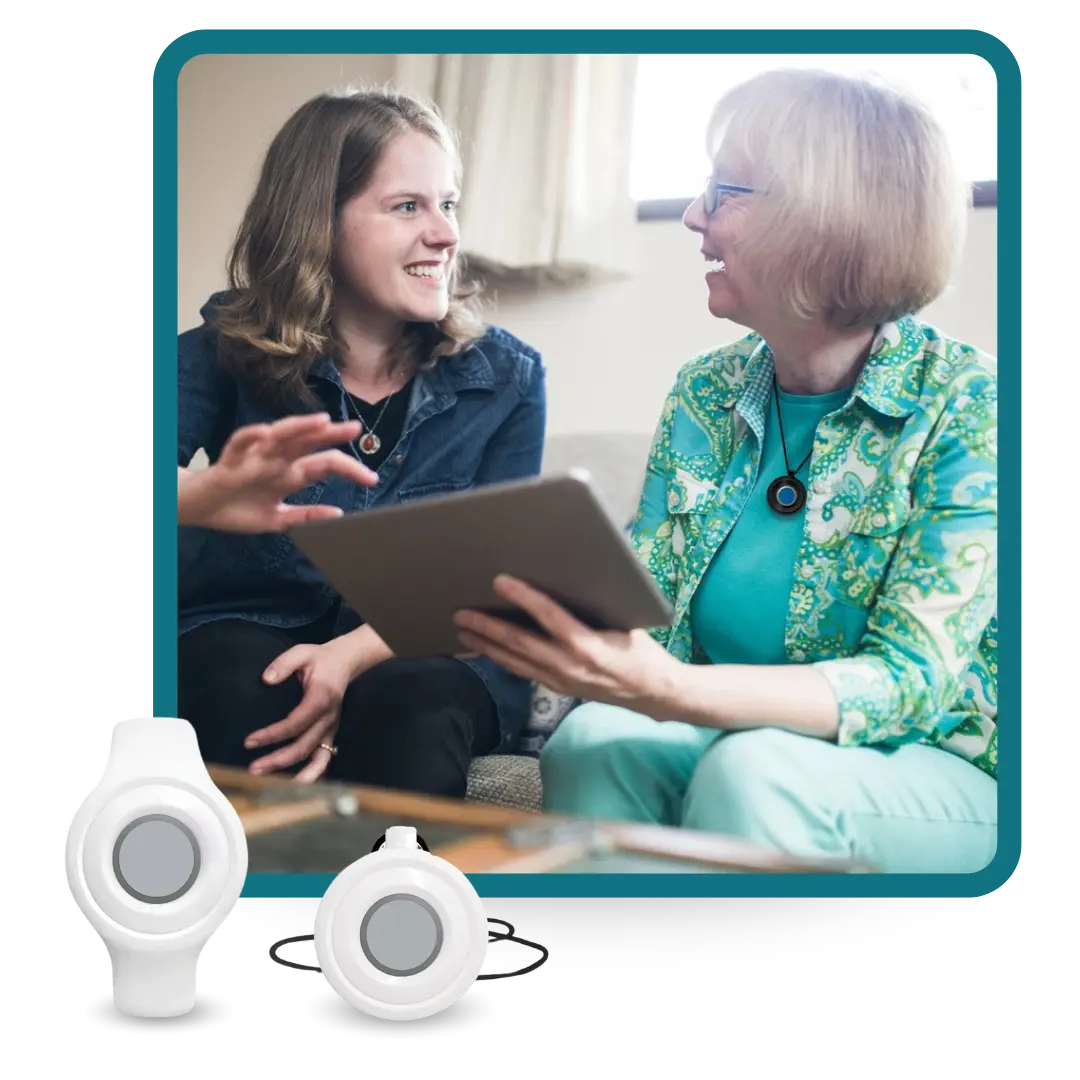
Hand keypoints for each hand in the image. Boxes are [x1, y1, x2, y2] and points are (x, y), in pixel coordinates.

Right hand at [179, 413, 376, 532]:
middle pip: (308, 441)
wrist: (200, 510)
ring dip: (299, 426)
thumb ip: (307, 516)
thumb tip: (338, 515)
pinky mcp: (231, 461)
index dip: (349, 469)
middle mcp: (277, 460)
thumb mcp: (279, 519)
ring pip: (280, 435)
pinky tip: (266, 432)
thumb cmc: (238, 509)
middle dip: (332, 434)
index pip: (326, 464)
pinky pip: (241, 443)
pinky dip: (252, 436)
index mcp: (290, 474)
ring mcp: (255, 457)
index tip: (372, 478)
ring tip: (320, 421)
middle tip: (355, 429)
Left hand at [243, 638, 356, 782]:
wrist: (345, 662)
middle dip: (278, 761)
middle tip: (253, 769)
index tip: (250, 741)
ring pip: (319, 759)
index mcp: (321, 697)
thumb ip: (283, 664)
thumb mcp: (301, 652)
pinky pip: (324, 759)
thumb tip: (266, 679)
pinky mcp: (331, 733)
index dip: (272, 735)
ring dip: (298, 776)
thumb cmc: (320, 658)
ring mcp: (332, 727)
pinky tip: (296, 786)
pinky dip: (313, 775)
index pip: (296, 723)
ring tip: (277, 788)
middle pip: (304, 746)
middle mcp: (329, 717)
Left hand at [453, 574, 683, 718]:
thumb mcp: (625, 622)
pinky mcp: (557, 688)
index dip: (523, 596)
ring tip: (462, 631)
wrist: (653, 692)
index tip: (500, 580)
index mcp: (589, 646)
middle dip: (487, 626)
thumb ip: (594, 607)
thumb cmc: (641, 650)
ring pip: (514, 661)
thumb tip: (567, 575)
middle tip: (460, 612)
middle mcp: (569, 666)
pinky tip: (486, 650)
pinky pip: (522, 671)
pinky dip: (501, 659)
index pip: (549, 616)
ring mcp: (560, 680)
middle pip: (519, 643)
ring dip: (486, 645)